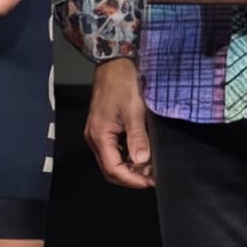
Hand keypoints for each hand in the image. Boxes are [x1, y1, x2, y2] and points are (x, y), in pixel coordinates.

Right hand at [84, 56, 156, 188]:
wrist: (112, 64)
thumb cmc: (121, 83)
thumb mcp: (134, 110)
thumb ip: (137, 137)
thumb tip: (142, 160)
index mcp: (99, 135)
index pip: (114, 169)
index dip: (133, 180)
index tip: (151, 182)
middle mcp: (94, 138)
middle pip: (110, 170)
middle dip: (131, 177)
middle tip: (152, 177)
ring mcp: (97, 134)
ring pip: (111, 161)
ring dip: (129, 168)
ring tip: (149, 167)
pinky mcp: (102, 129)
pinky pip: (112, 151)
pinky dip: (126, 157)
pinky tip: (140, 154)